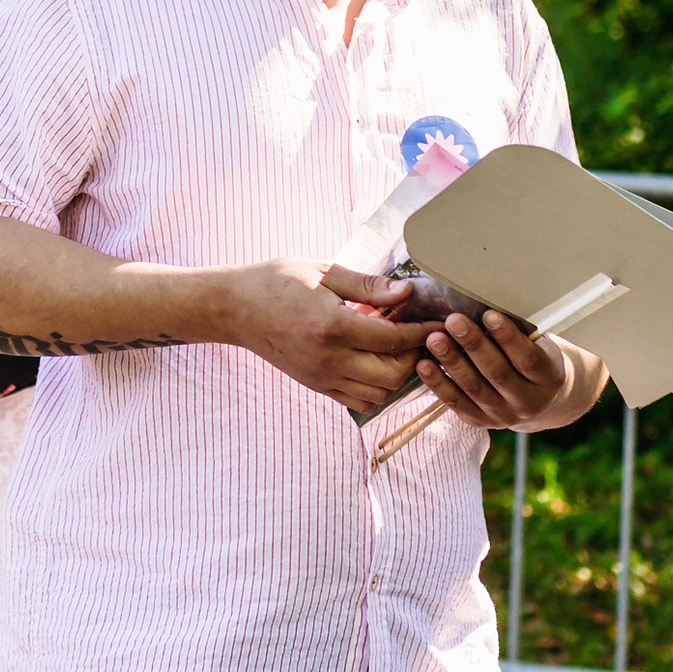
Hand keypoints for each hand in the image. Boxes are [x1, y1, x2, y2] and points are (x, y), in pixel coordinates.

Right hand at [219, 260, 440, 409]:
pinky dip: (377, 387)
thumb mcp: (323, 271)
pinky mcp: (316, 386)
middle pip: (392, 374)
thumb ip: (368, 286)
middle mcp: (328, 358)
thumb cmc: (277, 282)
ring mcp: (322, 377)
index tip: (436, 322)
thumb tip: (406, 292)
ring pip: (379, 394)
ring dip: (397, 375)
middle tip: (417, 335)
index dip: (420, 332)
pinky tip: (376, 362)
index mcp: (332, 326)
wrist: (236, 309)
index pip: (391, 339)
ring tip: (399, 349)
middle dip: (413, 356)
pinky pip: (359, 400)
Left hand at [415, 309, 578, 429]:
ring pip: (474, 388)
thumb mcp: (539, 345)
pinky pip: (456, 403)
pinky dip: (438, 384)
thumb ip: (520, 330)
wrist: (540, 399)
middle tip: (453, 321)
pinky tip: (423, 365)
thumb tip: (488, 297)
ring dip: (451, 362)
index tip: (489, 314)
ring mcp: (503, 415)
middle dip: (473, 345)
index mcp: (548, 378)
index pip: (528, 359)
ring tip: (434, 339)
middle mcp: (527, 401)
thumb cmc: (536, 358)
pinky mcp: (480, 421)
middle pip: (497, 373)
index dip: (509, 337)